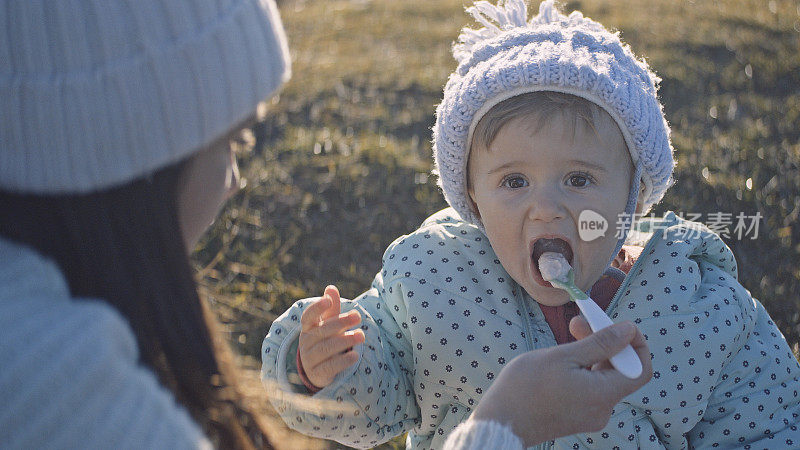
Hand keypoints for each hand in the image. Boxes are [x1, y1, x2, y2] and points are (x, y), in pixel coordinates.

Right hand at [298, 286, 364, 387]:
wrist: (318, 370)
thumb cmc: (326, 339)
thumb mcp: (329, 324)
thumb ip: (332, 308)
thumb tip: (331, 287)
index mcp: (308, 328)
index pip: (308, 316)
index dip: (317, 308)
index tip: (328, 300)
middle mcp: (306, 342)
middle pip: (322, 331)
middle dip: (341, 322)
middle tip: (358, 316)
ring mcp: (310, 359)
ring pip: (326, 348)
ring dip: (345, 341)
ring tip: (361, 335)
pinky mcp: (318, 374)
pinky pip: (330, 367)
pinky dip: (343, 361)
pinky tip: (355, 355)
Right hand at [469, 319, 652, 446]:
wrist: (500, 422)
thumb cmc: (525, 388)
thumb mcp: (563, 357)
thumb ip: (600, 343)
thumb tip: (629, 330)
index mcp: (603, 395)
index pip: (640, 368)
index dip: (634, 343)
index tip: (614, 324)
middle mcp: (603, 409)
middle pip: (620, 371)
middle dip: (605, 342)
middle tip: (578, 322)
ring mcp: (590, 414)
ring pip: (603, 377)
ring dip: (591, 353)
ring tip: (566, 336)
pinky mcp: (577, 416)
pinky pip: (590, 388)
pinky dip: (583, 369)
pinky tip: (562, 359)